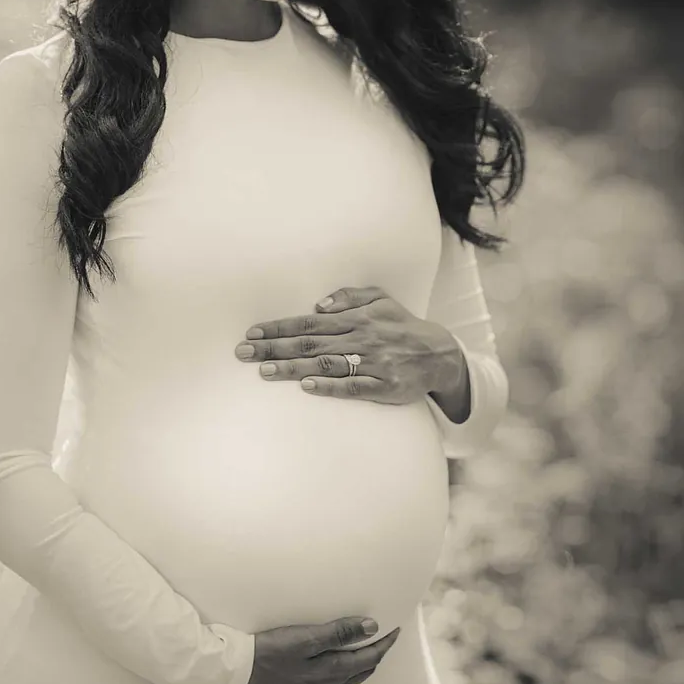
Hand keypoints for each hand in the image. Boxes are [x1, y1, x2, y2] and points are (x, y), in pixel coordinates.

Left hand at [234, 285, 466, 406]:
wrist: (439, 355)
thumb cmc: (401, 326)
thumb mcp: (381, 300)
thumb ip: (350, 297)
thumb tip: (319, 302)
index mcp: (356, 318)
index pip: (309, 322)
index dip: (280, 328)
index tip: (253, 333)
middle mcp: (361, 338)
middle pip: (310, 343)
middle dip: (274, 348)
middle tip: (244, 352)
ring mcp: (373, 363)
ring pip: (327, 364)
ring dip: (294, 367)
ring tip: (265, 371)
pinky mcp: (385, 386)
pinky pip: (354, 386)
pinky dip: (330, 385)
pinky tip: (308, 386)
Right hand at [238, 617, 401, 683]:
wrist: (233, 678)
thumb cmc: (267, 652)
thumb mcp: (304, 637)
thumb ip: (338, 632)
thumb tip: (371, 628)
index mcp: (331, 673)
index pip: (367, 658)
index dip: (383, 645)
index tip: (394, 632)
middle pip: (358, 675)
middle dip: (373, 658)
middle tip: (381, 643)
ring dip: (356, 675)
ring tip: (361, 660)